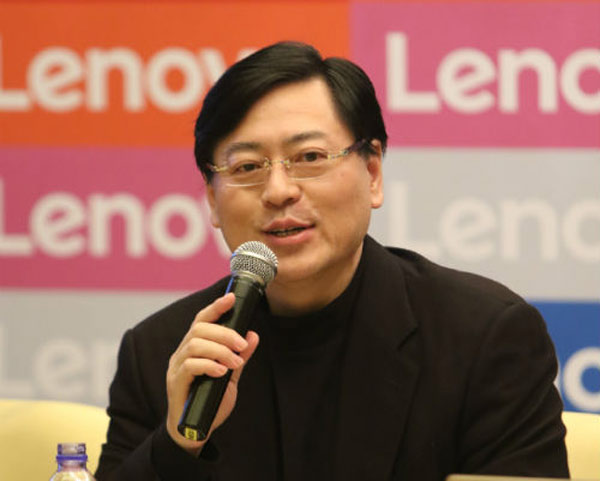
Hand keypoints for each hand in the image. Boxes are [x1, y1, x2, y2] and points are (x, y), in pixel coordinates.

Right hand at [165, 293, 259, 454]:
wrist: (195, 429)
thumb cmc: (210, 401)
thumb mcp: (231, 376)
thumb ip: (240, 356)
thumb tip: (253, 335)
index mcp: (194, 346)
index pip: (202, 319)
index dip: (216, 307)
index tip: (232, 298)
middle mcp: (182, 352)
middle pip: (199, 328)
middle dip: (224, 333)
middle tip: (241, 345)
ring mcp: (176, 367)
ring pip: (194, 343)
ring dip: (220, 350)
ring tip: (235, 362)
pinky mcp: (175, 383)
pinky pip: (190, 365)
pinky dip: (209, 365)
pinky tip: (222, 372)